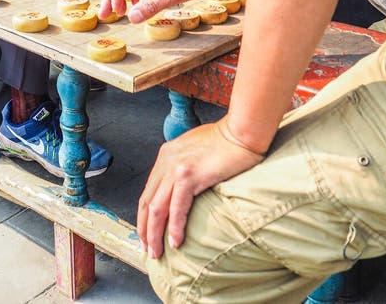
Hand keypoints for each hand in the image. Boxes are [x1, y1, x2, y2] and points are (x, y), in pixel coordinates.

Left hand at [138, 118, 264, 258]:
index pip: (149, 191)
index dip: (144, 215)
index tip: (146, 233)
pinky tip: (176, 242)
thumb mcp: (195, 150)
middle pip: (147, 201)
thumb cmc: (226, 141)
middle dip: (144, 229)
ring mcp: (176, 168)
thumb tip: (183, 189)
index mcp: (166, 155)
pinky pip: (177, 208)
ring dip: (154, 234)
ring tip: (157, 253)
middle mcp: (166, 160)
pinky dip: (174, 227)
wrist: (241, 131)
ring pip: (157, 208)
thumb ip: (185, 167)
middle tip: (148, 249)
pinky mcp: (189, 175)